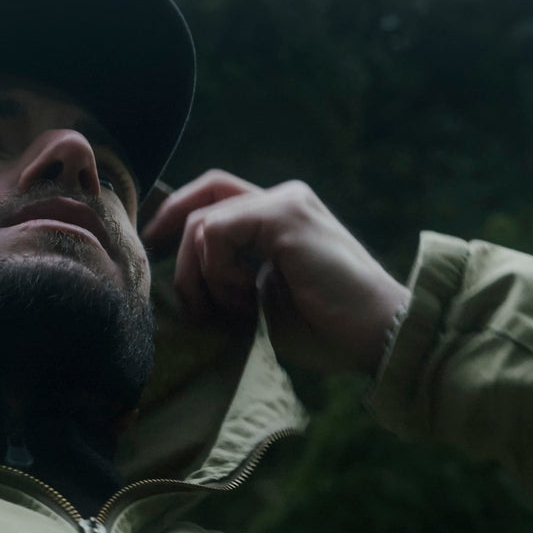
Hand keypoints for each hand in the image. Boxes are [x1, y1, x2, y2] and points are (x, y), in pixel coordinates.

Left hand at [140, 170, 410, 374]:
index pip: (216, 196)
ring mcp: (285, 202)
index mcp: (280, 217)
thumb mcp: (261, 302)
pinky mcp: (285, 214)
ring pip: (203, 223)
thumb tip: (180, 281)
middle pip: (204, 199)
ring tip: (237, 310)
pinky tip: (246, 299)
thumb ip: (227, 279)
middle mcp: (283, 200)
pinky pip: (216, 233)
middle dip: (174, 238)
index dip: (177, 213)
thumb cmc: (326, 330)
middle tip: (176, 286)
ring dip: (204, 277)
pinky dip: (218, 272)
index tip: (153, 244)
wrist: (378, 336)